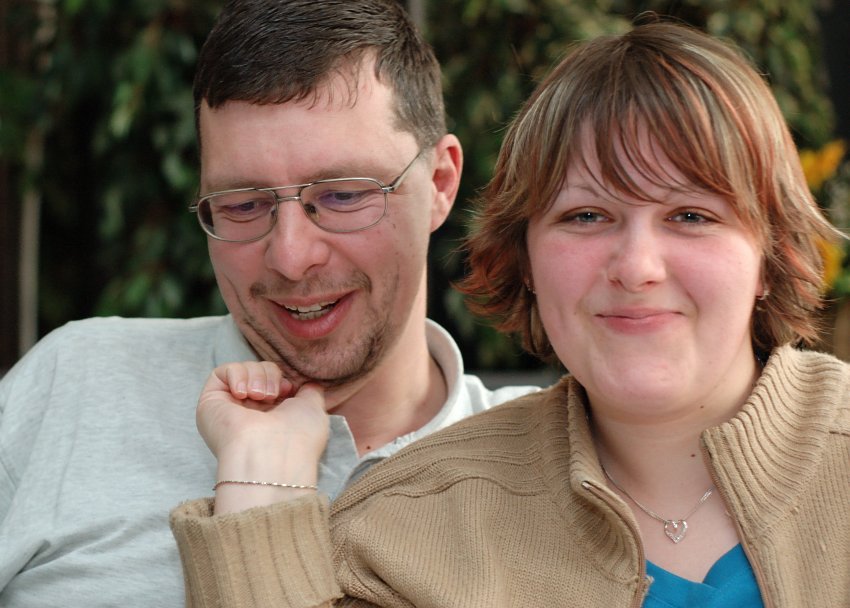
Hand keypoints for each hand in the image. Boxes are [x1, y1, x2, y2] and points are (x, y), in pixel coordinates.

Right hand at [197, 361, 330, 512]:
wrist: (269, 454)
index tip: (289, 389)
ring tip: (259, 396)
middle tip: (273, 395)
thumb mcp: (313, 408)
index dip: (283, 378)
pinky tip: (242, 394)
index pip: (276, 382)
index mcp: (274, 417)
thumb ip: (310, 392)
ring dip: (257, 376)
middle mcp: (251, 414)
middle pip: (261, 371)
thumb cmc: (297, 437)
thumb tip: (305, 383)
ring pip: (244, 369)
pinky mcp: (211, 402)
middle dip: (271, 375)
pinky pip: (223, 371)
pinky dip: (238, 375)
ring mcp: (231, 408)